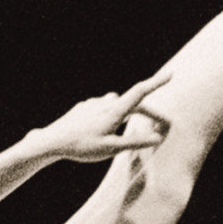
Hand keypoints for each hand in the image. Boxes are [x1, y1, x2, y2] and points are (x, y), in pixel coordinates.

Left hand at [30, 71, 172, 163]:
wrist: (52, 141)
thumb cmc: (82, 147)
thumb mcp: (111, 149)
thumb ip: (135, 142)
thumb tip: (157, 137)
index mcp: (114, 111)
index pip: (140, 93)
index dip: (156, 83)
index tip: (170, 74)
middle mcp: (105, 103)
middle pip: (132, 102)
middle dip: (147, 112)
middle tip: (158, 124)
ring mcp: (93, 104)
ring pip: (116, 104)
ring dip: (126, 112)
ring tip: (127, 128)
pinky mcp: (83, 108)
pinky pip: (101, 109)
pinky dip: (109, 115)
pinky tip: (102, 128)